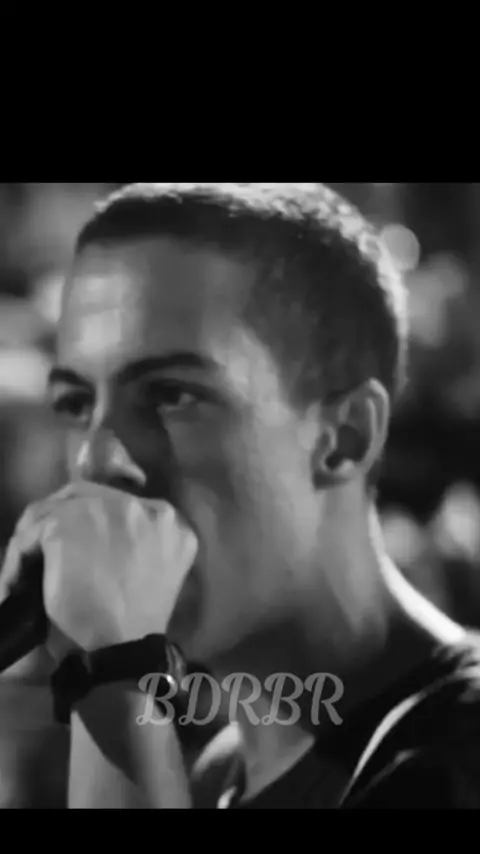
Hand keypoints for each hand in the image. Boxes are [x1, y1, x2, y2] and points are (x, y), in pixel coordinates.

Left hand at [1, 483, 197, 659]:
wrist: (120, 649)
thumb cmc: (135, 625)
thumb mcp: (151, 573)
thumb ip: (137, 545)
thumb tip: (100, 538)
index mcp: (169, 521)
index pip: (121, 504)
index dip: (94, 520)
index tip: (78, 544)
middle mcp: (141, 505)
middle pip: (86, 495)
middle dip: (60, 518)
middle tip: (42, 549)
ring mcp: (103, 509)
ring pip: (53, 510)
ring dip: (36, 537)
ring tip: (24, 568)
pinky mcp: (66, 524)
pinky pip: (31, 532)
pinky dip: (18, 558)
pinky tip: (15, 581)